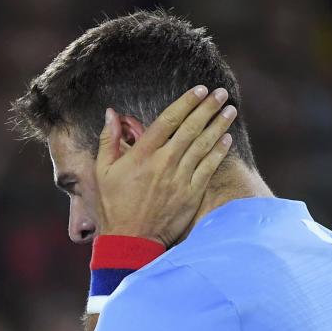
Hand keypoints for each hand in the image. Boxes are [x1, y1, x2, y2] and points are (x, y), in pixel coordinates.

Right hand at [93, 86, 235, 246]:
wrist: (130, 240)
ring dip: (218, 125)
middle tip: (220, 94)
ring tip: (229, 110)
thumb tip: (111, 113)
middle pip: (191, 128)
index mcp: (142, 154)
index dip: (186, 102)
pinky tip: (225, 139)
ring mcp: (180, 179)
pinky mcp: (191, 194)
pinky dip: (218, 152)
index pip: (168, 120)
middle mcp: (164, 163)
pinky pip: (208, 168)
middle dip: (208, 108)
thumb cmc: (113, 206)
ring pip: (204, 145)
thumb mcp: (102, 172)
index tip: (200, 90)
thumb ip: (108, 140)